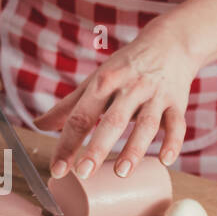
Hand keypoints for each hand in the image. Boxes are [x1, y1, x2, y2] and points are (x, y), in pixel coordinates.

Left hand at [35, 11, 199, 180]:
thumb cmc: (127, 66)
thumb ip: (70, 105)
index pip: (81, 116)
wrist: (170, 43)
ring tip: (121, 173)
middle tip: (83, 173)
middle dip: (97, 147)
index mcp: (104, 82)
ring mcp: (155, 95)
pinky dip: (173, 143)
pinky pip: (177, 125)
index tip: (58, 169)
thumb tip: (39, 125)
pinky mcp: (177, 103)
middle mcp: (129, 88)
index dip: (68, 143)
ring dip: (134, 149)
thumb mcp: (97, 80)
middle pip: (112, 120)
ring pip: (146, 124)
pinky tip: (165, 160)